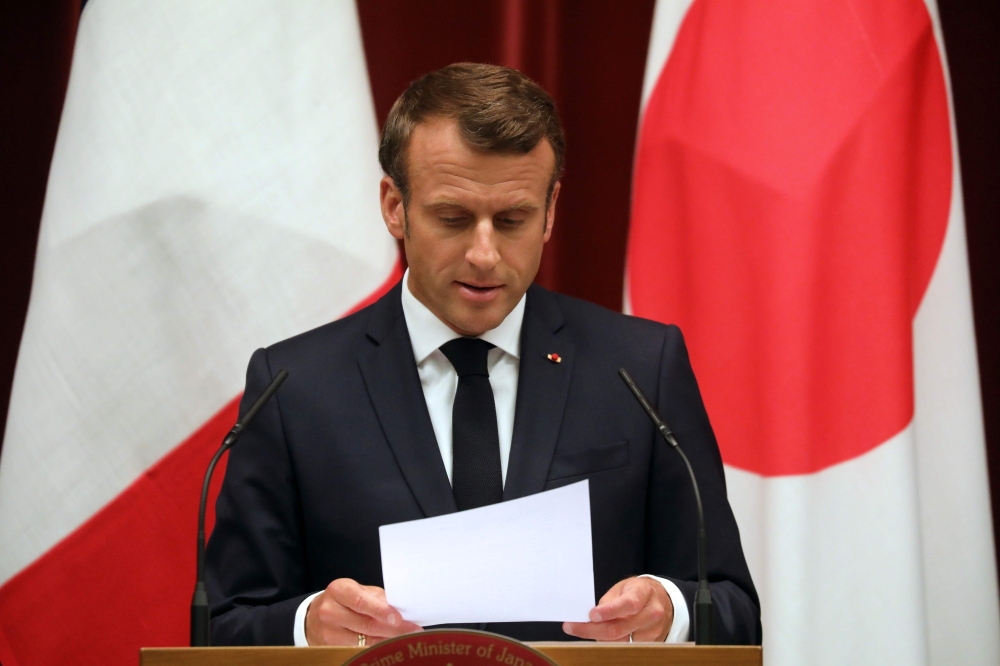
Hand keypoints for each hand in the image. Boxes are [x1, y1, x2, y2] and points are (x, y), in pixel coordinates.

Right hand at [305, 578, 422, 645]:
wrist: (314, 616)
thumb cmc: (342, 600)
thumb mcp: (356, 591)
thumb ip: (377, 598)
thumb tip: (400, 609)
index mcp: (339, 590)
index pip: (361, 601)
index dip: (380, 611)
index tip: (397, 618)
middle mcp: (331, 611)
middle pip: (365, 624)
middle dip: (393, 629)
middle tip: (412, 630)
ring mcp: (329, 632)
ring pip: (364, 640)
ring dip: (388, 639)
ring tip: (405, 637)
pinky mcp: (331, 647)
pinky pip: (359, 649)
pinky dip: (376, 647)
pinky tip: (389, 644)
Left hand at [562, 577, 672, 641]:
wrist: (663, 600)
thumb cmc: (639, 592)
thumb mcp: (624, 587)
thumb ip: (609, 601)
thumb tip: (592, 617)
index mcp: (643, 593)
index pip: (627, 604)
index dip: (609, 611)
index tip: (592, 615)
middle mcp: (651, 613)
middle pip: (620, 628)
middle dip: (593, 630)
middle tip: (572, 627)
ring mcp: (653, 630)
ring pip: (620, 641)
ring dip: (601, 636)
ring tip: (590, 628)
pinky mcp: (652, 643)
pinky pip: (626, 646)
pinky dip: (613, 641)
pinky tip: (607, 634)